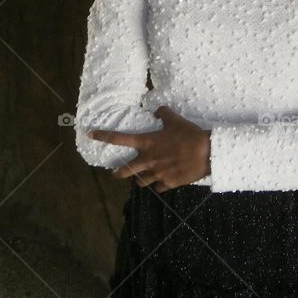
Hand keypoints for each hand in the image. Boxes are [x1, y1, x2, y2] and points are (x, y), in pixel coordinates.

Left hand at [87, 106, 210, 192]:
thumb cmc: (190, 135)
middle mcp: (148, 160)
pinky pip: (157, 188)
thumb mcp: (176, 120)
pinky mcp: (167, 183)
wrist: (206, 153)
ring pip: (139, 182)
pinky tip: (163, 182)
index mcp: (147, 143)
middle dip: (118, 173)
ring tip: (143, 177)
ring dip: (139, 179)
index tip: (91, 134)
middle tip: (117, 172)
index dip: (103, 136)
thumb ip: (164, 114)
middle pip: (124, 171)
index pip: (119, 139)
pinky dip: (159, 185)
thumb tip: (157, 110)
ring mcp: (157, 174)